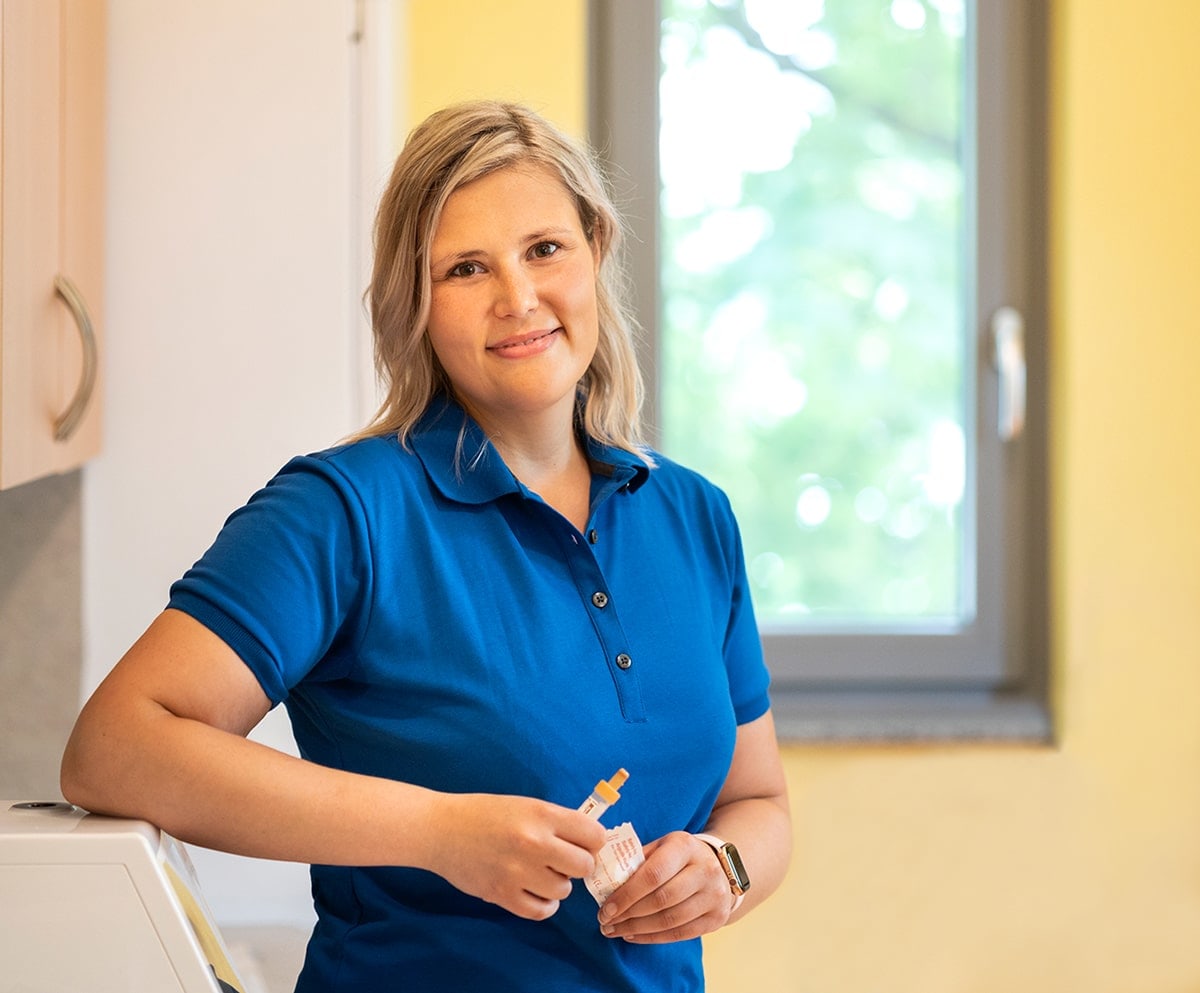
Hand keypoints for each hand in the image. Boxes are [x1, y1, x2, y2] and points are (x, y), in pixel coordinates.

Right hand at [425, 793, 606, 920]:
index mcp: (542, 815)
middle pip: (584, 865)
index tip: (583, 844)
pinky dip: (544, 904)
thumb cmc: (485, 813)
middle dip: (577, 865)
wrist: (442, 829)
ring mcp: (519, 871)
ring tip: (541, 874)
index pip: (594, 835)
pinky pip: (541, 911)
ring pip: (564, 890)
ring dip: (557, 884)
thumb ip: (556, 823)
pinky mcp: (503, 895)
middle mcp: (535, 843)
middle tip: (563, 861)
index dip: (592, 841)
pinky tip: (535, 892)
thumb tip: (590, 842)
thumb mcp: (526, 805)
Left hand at [596, 831, 734, 942]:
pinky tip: (633, 935)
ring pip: (670, 920)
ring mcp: (714, 896)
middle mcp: (704, 870)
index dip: (627, 895)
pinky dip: (653, 937)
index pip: (653, 874)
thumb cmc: (678, 856)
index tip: (605, 909)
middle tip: (605, 923)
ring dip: (637, 929)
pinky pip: (680, 934)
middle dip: (629, 914)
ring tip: (615, 931)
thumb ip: (636, 859)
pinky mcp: (716, 918)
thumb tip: (603, 877)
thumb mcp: (661, 846)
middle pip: (661, 900)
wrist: (719, 866)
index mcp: (684, 846)